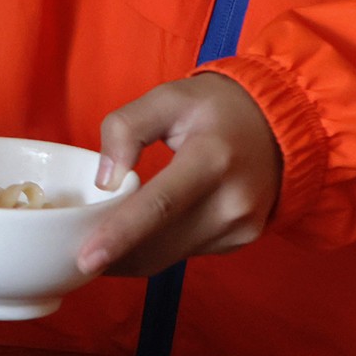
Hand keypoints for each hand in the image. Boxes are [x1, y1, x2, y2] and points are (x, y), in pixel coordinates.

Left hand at [76, 73, 284, 279]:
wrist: (280, 124)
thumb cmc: (216, 108)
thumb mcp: (168, 97)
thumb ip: (126, 128)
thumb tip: (106, 181)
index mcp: (211, 159)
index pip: (160, 205)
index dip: (121, 235)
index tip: (87, 258)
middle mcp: (232, 200)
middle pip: (162, 243)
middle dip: (116, 256)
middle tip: (74, 253)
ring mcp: (241, 226)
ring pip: (172, 256)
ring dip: (133, 257)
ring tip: (100, 245)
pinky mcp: (241, 240)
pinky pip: (187, 253)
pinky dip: (158, 249)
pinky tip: (141, 236)